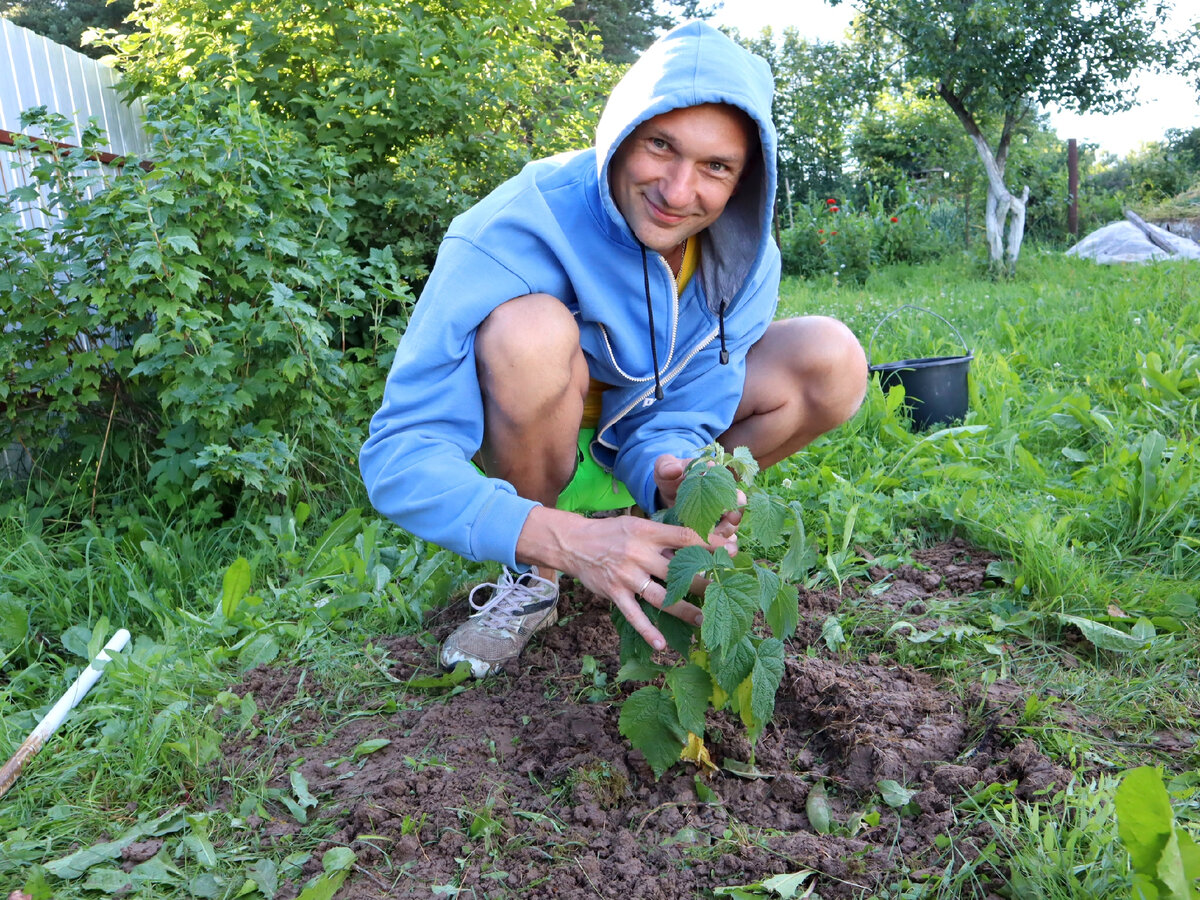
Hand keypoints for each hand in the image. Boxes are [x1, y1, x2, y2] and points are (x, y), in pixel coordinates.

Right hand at [516, 506, 705, 651]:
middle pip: (678, 570)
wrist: (573, 542)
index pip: (685, 536)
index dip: (709, 544)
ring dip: (684, 610)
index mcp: (648, 532)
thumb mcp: (637, 524)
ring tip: (703, 619)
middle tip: (724, 591)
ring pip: (661, 596)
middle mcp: (638, 553)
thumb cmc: (612, 533)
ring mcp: (626, 575)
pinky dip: (648, 631)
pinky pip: (634, 615)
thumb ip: (663, 536)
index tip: (730, 551)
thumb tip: (698, 542)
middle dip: (704, 582)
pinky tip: (662, 645)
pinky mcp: (614, 593)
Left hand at [653, 454, 743, 555]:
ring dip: (727, 533)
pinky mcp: (710, 531)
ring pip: (731, 527)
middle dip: (735, 516)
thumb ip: (667, 467)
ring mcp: (717, 517)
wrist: (664, 494)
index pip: (731, 487)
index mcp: (714, 480)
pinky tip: (712, 552)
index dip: (734, 497)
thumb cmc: (668, 477)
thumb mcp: (664, 468)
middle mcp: (721, 498)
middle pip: (737, 509)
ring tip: (717, 539)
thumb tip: (675, 470)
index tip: (729, 505)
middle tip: (730, 522)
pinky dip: (718, 547)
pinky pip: (721, 541)